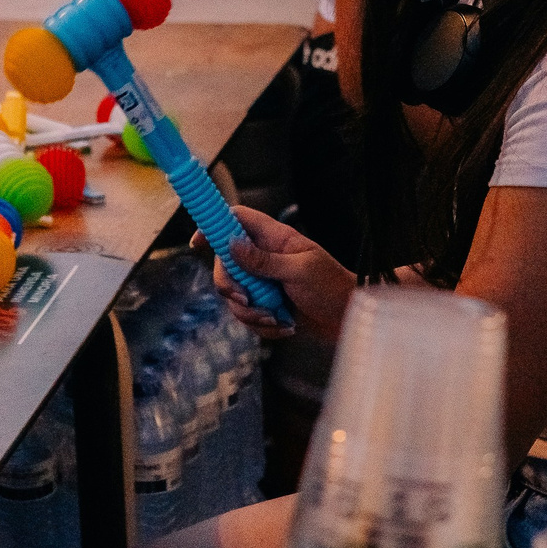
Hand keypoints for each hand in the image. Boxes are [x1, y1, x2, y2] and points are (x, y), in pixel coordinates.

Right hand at [198, 206, 352, 342]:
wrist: (349, 320)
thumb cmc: (333, 287)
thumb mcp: (300, 271)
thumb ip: (264, 260)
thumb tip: (231, 244)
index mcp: (274, 238)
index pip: (236, 220)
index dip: (213, 224)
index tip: (197, 242)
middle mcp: (264, 258)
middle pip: (225, 264)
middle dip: (230, 287)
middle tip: (246, 300)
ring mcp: (264, 282)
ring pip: (234, 296)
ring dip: (251, 314)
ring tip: (278, 319)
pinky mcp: (267, 305)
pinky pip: (248, 316)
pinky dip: (263, 326)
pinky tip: (285, 327)